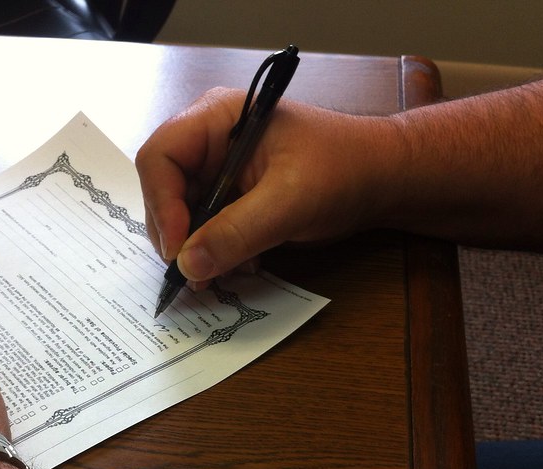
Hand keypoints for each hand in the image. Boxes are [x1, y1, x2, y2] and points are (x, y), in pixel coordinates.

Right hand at [135, 87, 399, 286]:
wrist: (382, 178)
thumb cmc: (345, 169)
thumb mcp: (290, 201)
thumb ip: (237, 232)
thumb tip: (188, 266)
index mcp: (218, 118)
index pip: (160, 156)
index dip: (161, 203)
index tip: (178, 248)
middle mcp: (210, 141)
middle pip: (163, 189)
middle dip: (176, 234)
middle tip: (193, 273)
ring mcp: (219, 171)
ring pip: (180, 215)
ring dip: (196, 250)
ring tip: (219, 275)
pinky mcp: (231, 198)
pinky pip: (204, 229)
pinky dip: (214, 253)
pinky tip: (241, 265)